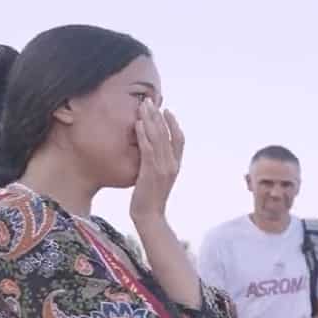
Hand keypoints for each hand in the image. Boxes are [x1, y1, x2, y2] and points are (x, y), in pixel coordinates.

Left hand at [130, 100, 184, 219]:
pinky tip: (138, 123)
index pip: (179, 139)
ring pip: (159, 138)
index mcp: (176, 165)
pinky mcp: (151, 172)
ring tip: (143, 106)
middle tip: (149, 100)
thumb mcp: (157, 179)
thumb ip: (157, 165)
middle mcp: (172, 164)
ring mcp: (163, 168)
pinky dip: (144, 135)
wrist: (150, 217)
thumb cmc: (149, 200)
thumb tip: (151, 154)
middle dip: (158, 115)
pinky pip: (148, 149)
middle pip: (168, 134)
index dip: (173, 123)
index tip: (165, 110)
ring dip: (150, 120)